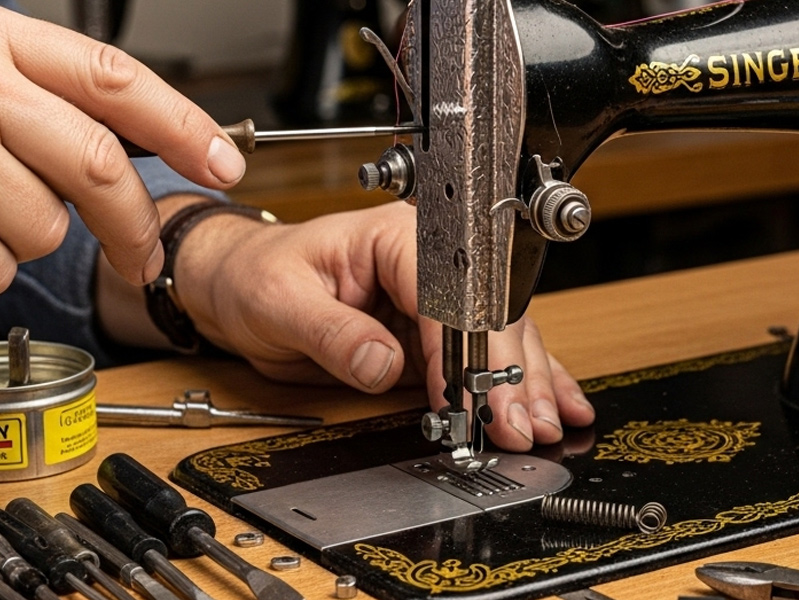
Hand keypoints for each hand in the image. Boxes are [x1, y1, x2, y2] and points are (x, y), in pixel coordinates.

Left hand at [173, 202, 595, 450]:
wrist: (241, 280)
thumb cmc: (257, 275)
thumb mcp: (280, 303)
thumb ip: (333, 333)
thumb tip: (381, 363)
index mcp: (396, 236)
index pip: (450, 295)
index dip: (467, 352)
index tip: (474, 400)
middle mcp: (429, 258)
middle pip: (489, 315)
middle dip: (511, 374)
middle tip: (522, 426)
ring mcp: (439, 294)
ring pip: (501, 335)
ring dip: (526, 382)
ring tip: (547, 423)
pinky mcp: (436, 328)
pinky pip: (488, 352)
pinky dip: (522, 380)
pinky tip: (556, 401)